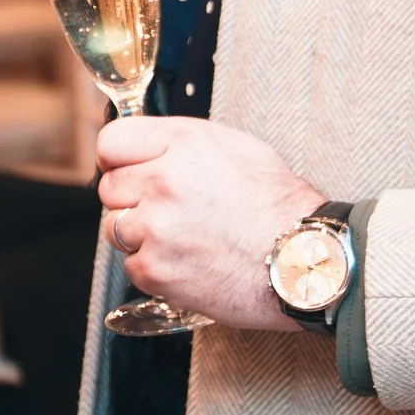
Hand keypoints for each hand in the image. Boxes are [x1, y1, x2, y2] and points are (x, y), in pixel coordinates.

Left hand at [96, 116, 326, 329]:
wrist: (305, 260)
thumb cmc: (278, 204)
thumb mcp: (234, 147)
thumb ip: (180, 144)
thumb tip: (146, 149)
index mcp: (181, 144)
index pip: (111, 143)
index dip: (117, 159)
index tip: (125, 169)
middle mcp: (162, 181)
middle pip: (109, 188)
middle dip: (132, 199)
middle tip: (166, 211)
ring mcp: (155, 228)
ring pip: (116, 229)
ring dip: (140, 235)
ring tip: (183, 238)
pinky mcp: (156, 270)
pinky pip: (132, 266)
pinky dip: (154, 268)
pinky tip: (188, 263)